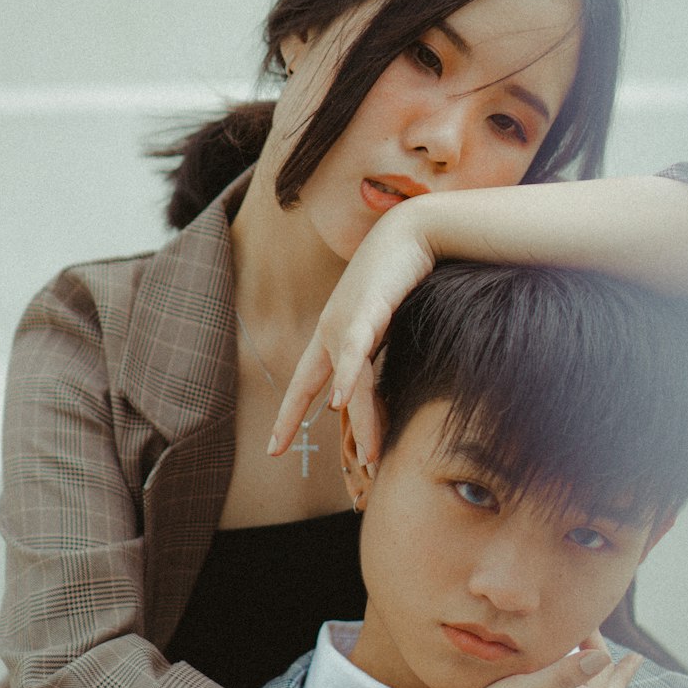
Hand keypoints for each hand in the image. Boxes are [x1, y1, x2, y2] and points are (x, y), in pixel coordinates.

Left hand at [269, 205, 434, 467]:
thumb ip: (378, 349)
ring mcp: (348, 320)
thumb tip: (379, 383)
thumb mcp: (385, 319)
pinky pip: (355, 351)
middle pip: (319, 389)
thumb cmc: (401, 274)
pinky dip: (347, 378)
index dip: (288, 415)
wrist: (415, 230)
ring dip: (361, 421)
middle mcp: (333, 329)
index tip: (272, 447)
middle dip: (302, 423)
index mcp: (333, 334)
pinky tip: (338, 403)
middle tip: (290, 457)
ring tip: (370, 457)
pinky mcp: (370, 310)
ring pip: (350, 382)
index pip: (304, 383)